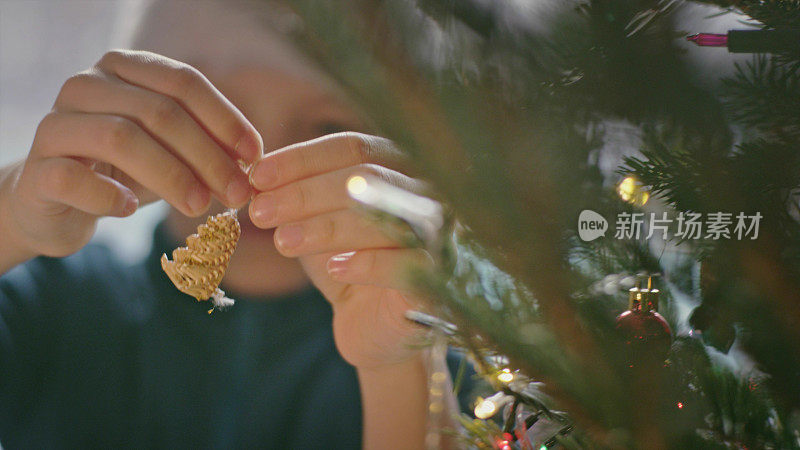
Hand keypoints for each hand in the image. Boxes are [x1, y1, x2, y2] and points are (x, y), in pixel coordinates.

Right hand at [0, 50, 260, 260]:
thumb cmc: (125, 171)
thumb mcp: (172, 152)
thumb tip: (253, 162)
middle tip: (237, 194)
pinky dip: (109, 196)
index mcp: (125, 69)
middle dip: (207, 155)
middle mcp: (87, 85)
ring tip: (200, 206)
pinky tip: (130, 209)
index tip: (255, 157)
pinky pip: (75, 177)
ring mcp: (56, 124)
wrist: (56, 203)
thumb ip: (207, 147)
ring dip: (171, 175)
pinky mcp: (36, 170)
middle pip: (159, 111)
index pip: (184, 82)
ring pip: (120, 137)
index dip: (225, 119)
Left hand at [248, 132, 432, 369]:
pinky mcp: (442, 281)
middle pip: (368, 178)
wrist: (376, 329)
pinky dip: (367, 263)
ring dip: (327, 227)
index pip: (354, 148)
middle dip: (306, 192)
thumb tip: (255, 174)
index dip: (303, 159)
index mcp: (401, 169)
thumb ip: (297, 197)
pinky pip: (406, 265)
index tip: (257, 177)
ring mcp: (441, 236)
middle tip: (260, 211)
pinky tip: (335, 269)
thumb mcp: (318, 225)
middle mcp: (430, 195)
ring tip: (283, 241)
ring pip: (385, 218)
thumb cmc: (349, 266)